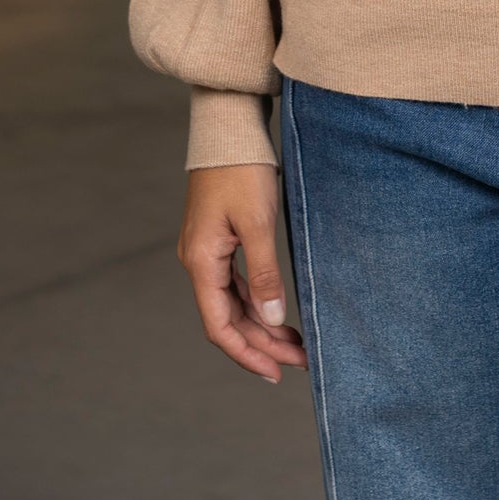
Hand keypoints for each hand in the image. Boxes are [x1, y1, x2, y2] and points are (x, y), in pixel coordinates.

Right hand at [178, 163, 307, 382]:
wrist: (228, 126)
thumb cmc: (241, 168)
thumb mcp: (257, 222)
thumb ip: (264, 273)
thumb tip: (271, 319)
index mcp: (201, 262)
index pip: (220, 326)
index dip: (247, 353)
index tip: (276, 373)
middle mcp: (198, 261)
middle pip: (228, 318)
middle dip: (262, 342)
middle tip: (300, 360)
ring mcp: (206, 251)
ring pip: (233, 302)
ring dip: (261, 324)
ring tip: (295, 343)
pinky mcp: (217, 239)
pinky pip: (235, 283)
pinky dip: (256, 301)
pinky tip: (276, 311)